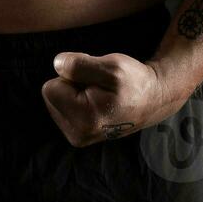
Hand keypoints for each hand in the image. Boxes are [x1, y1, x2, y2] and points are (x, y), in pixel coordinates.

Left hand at [41, 53, 182, 146]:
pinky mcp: (79, 135)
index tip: (94, 78)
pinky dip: (77, 101)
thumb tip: (57, 65)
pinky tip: (97, 101)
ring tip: (99, 92)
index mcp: (83, 118)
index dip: (71, 75)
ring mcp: (78, 137)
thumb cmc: (134, 82)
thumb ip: (79, 65)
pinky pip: (64, 109)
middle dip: (71, 84)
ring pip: (57, 101)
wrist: (152, 100)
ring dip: (74, 92)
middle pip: (52, 95)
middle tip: (98, 84)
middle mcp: (77, 134)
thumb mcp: (111, 66)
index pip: (50, 87)